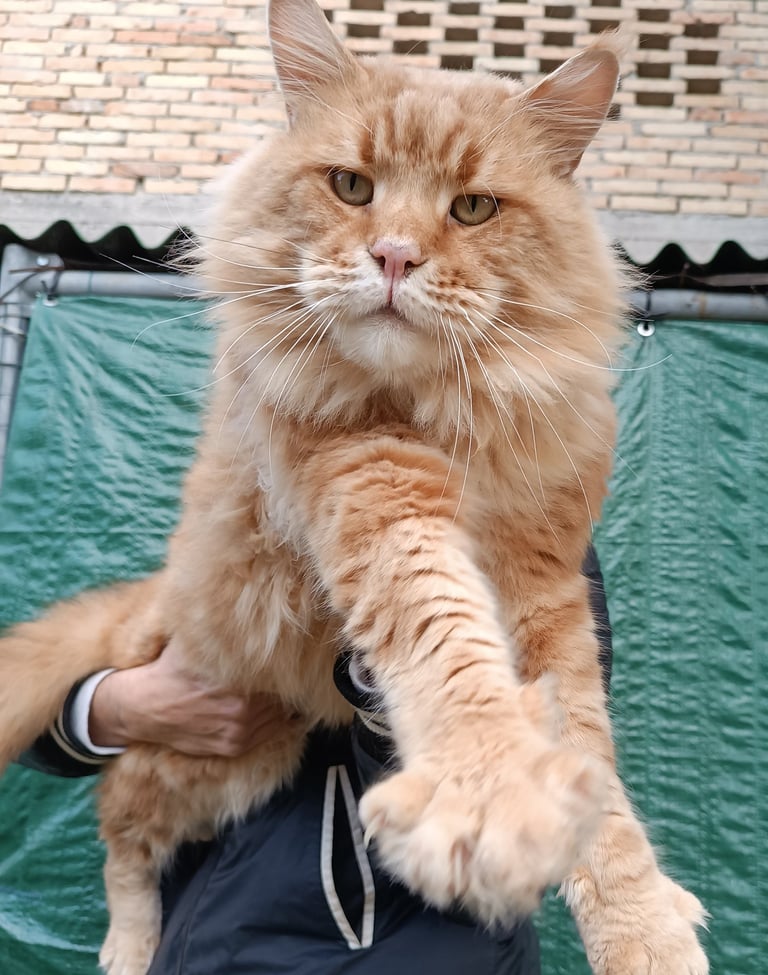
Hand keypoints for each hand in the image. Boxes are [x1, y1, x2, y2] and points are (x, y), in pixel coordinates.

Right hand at [89, 636, 293, 756]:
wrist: (143, 708)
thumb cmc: (169, 668)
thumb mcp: (192, 641)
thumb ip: (220, 629)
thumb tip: (244, 602)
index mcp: (233, 681)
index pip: (276, 672)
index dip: (284, 661)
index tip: (289, 651)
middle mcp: (239, 710)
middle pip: (281, 693)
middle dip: (285, 680)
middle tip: (291, 667)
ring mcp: (237, 731)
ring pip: (279, 714)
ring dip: (281, 701)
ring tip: (283, 684)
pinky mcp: (233, 746)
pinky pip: (269, 733)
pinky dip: (275, 720)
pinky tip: (273, 705)